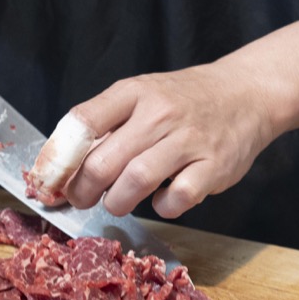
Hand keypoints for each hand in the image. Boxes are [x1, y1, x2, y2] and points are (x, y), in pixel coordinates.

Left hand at [57, 64, 275, 218]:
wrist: (246, 93)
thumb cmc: (183, 101)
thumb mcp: (142, 96)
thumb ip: (106, 125)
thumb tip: (62, 166)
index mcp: (134, 93)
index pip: (83, 122)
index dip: (59, 158)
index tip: (51, 179)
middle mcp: (160, 113)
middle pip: (104, 161)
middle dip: (84, 190)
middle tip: (82, 199)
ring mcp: (189, 140)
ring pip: (136, 181)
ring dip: (117, 202)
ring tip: (117, 202)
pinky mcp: (215, 167)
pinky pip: (177, 198)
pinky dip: (163, 206)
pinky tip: (162, 199)